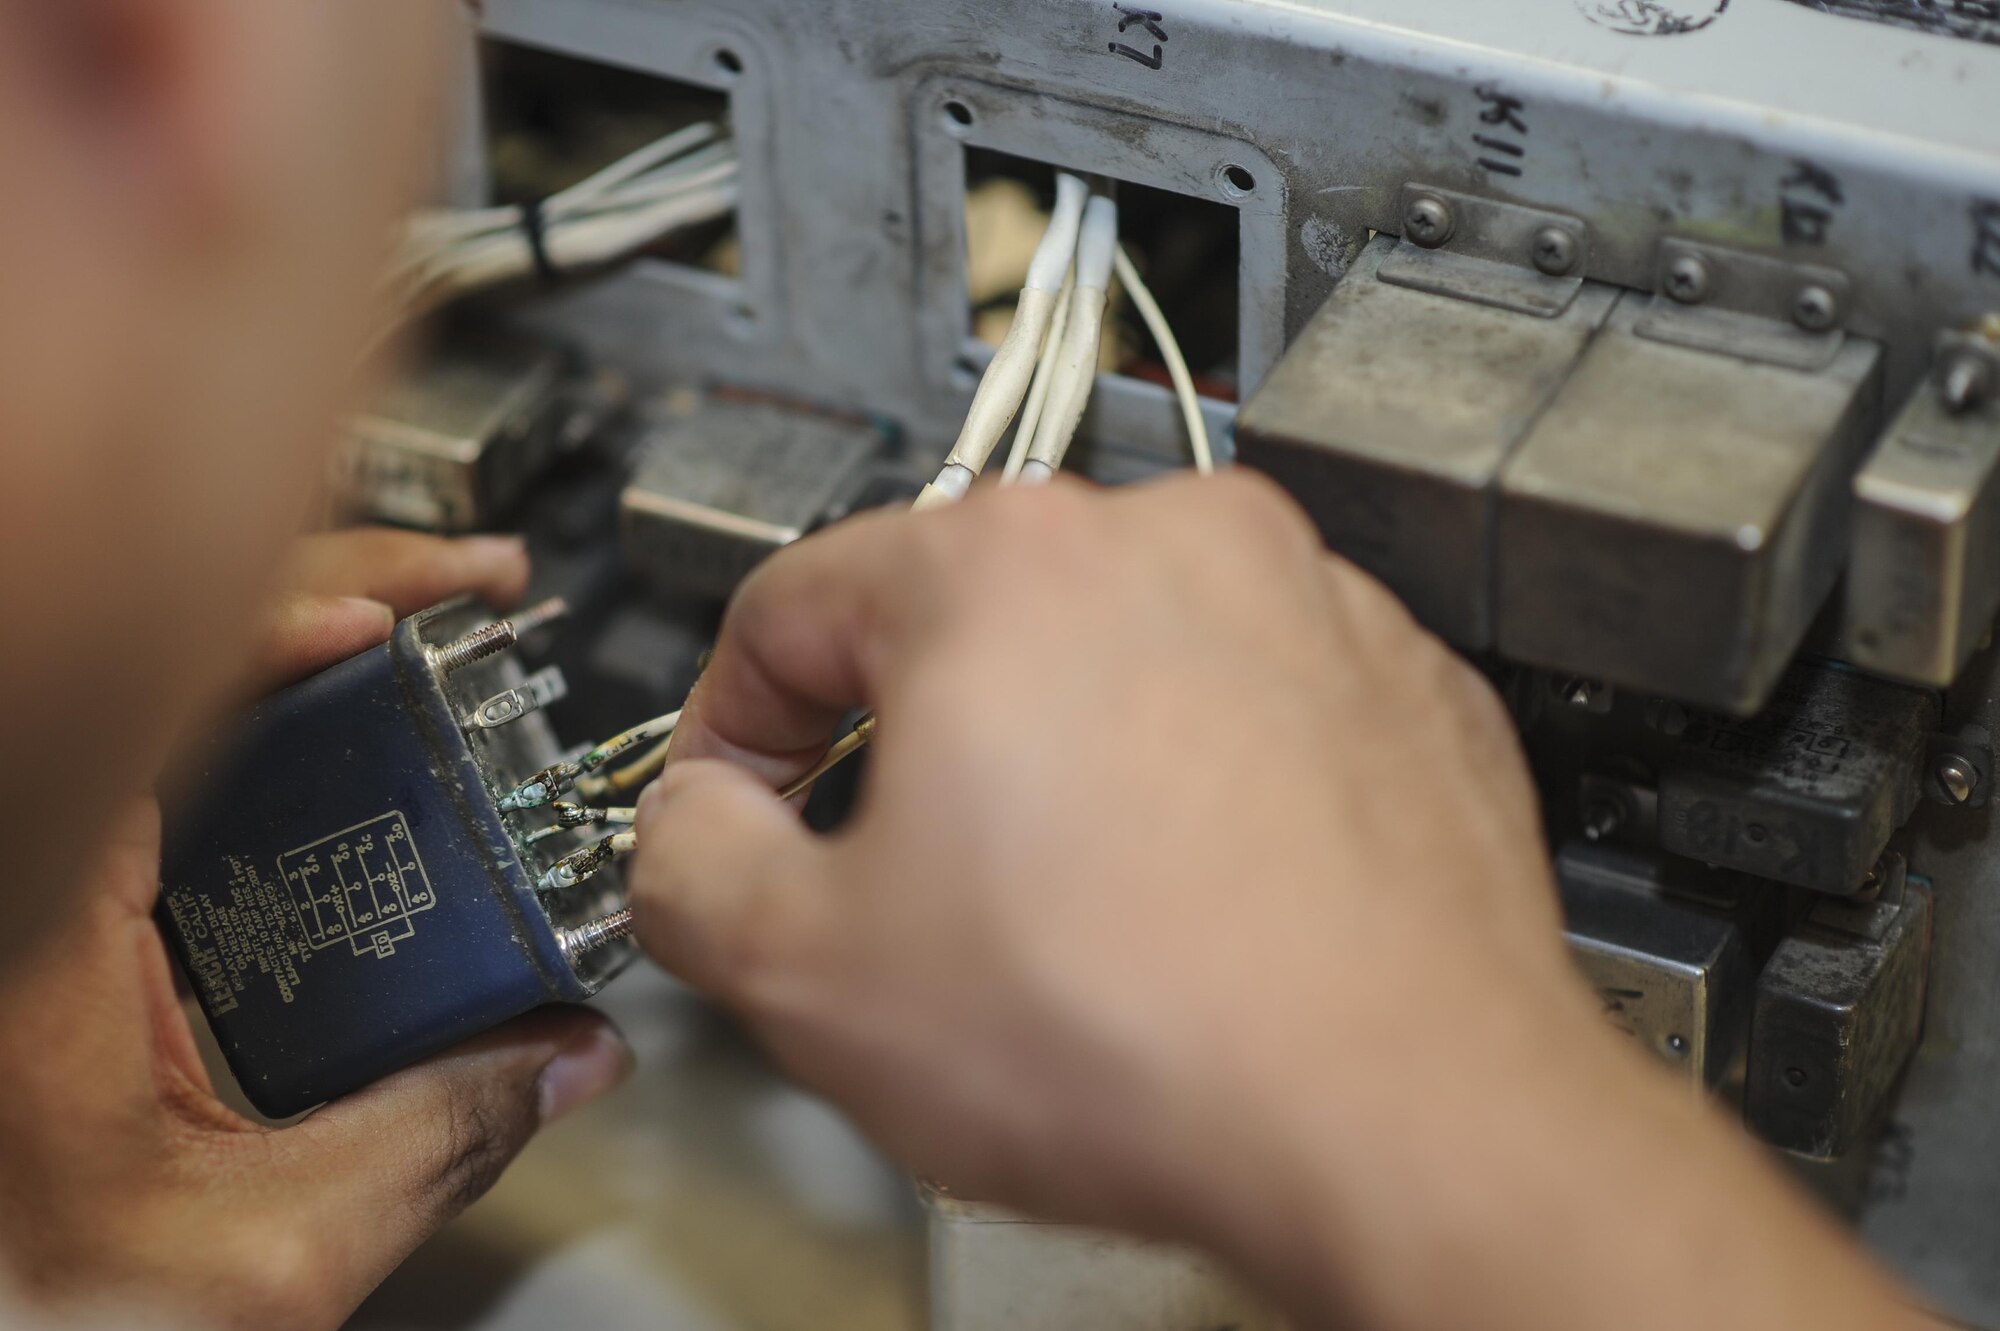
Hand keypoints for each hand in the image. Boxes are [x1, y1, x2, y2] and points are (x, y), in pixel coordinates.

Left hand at [0, 530, 629, 1329]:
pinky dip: (255, 697)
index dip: (285, 618)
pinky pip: (157, 746)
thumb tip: (565, 1056)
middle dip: (336, 587)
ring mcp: (42, 878)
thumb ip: (432, 1148)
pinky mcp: (56, 903)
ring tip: (426, 621)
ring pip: (162, 684)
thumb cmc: (25, 1314)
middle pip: (176, 652)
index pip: (155, 698)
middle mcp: (27, 875)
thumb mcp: (256, 1259)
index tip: (400, 612)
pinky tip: (338, 714)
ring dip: (298, 629)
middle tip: (468, 587)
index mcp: (34, 930)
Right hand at [626, 476, 1924, 1330]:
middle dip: (913, 756)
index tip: (743, 806)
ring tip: (1079, 920)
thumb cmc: (1151, 1038)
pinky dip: (1202, 788)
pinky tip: (1194, 907)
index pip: (792, 609)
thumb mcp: (808, 975)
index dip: (734, 727)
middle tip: (914, 894)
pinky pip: (1249, 711)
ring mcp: (1310, 605)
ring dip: (1067, 770)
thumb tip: (695, 827)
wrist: (1410, 1124)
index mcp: (1005, 563)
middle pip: (964, 632)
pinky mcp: (1404, 686)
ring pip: (1115, 668)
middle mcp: (1171, 543)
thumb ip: (689, 864)